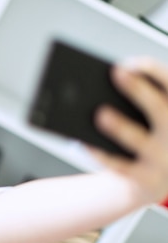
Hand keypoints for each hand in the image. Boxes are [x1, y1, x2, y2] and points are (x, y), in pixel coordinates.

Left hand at [91, 57, 167, 203]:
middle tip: (117, 73)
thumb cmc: (149, 139)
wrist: (157, 182)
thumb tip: (99, 89)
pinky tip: (83, 143)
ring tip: (100, 113)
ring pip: (140, 141)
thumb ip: (136, 104)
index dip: (155, 72)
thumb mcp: (151, 120)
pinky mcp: (147, 180)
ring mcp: (165, 160)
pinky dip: (101, 154)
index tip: (132, 60)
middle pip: (160, 110)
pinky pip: (121, 166)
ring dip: (121, 126)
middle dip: (139, 90)